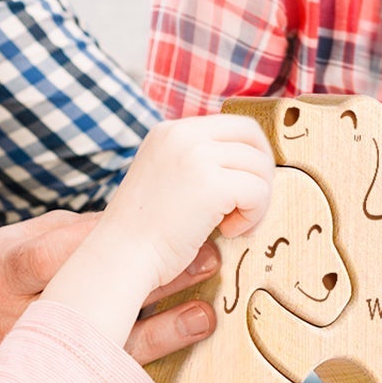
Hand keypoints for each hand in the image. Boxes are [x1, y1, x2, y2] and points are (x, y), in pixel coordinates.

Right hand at [0, 208, 227, 368]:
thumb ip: (62, 234)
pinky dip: (154, 354)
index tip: (155, 220)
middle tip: (205, 257)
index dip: (106, 240)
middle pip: (94, 299)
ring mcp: (40, 360)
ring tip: (205, 313)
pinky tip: (188, 337)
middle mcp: (20, 320)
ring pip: (109, 346)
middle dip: (153, 280)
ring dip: (165, 328)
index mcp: (3, 273)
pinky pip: (112, 374)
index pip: (56, 255)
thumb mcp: (6, 246)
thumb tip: (127, 221)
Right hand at [41, 116, 275, 347]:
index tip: (243, 187)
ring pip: (259, 166)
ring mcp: (196, 156)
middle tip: (247, 205)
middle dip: (260, 172)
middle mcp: (182, 134)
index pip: (232, 124)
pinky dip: (253, 216)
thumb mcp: (164, 178)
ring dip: (256, 201)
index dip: (249, 155)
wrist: (120, 257)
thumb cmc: (143, 232)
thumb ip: (196, 163)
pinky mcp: (211, 184)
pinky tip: (228, 232)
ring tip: (230, 225)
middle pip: (251, 135)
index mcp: (169, 131)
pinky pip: (258, 191)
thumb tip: (246, 164)